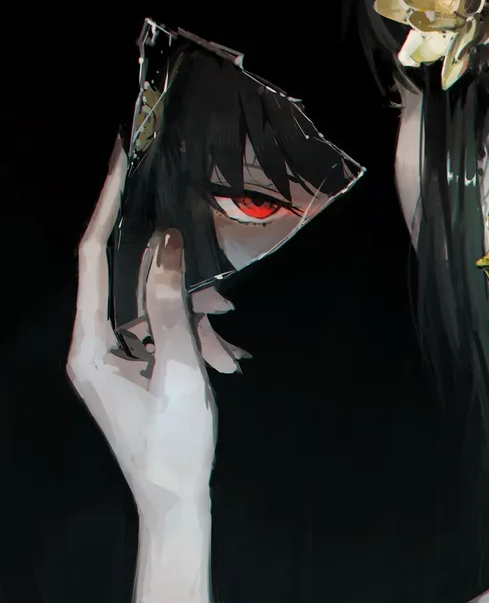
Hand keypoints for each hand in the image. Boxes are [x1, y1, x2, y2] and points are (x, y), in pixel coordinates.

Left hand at [67, 138, 214, 601]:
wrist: (176, 498)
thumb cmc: (172, 443)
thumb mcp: (177, 370)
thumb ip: (170, 304)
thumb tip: (166, 241)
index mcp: (89, 344)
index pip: (92, 258)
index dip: (107, 206)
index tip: (123, 163)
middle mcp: (93, 342)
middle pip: (127, 276)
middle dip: (173, 270)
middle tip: (209, 274)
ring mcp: (114, 352)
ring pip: (153, 301)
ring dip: (192, 310)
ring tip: (225, 335)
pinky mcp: (135, 360)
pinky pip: (162, 325)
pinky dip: (193, 330)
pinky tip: (222, 351)